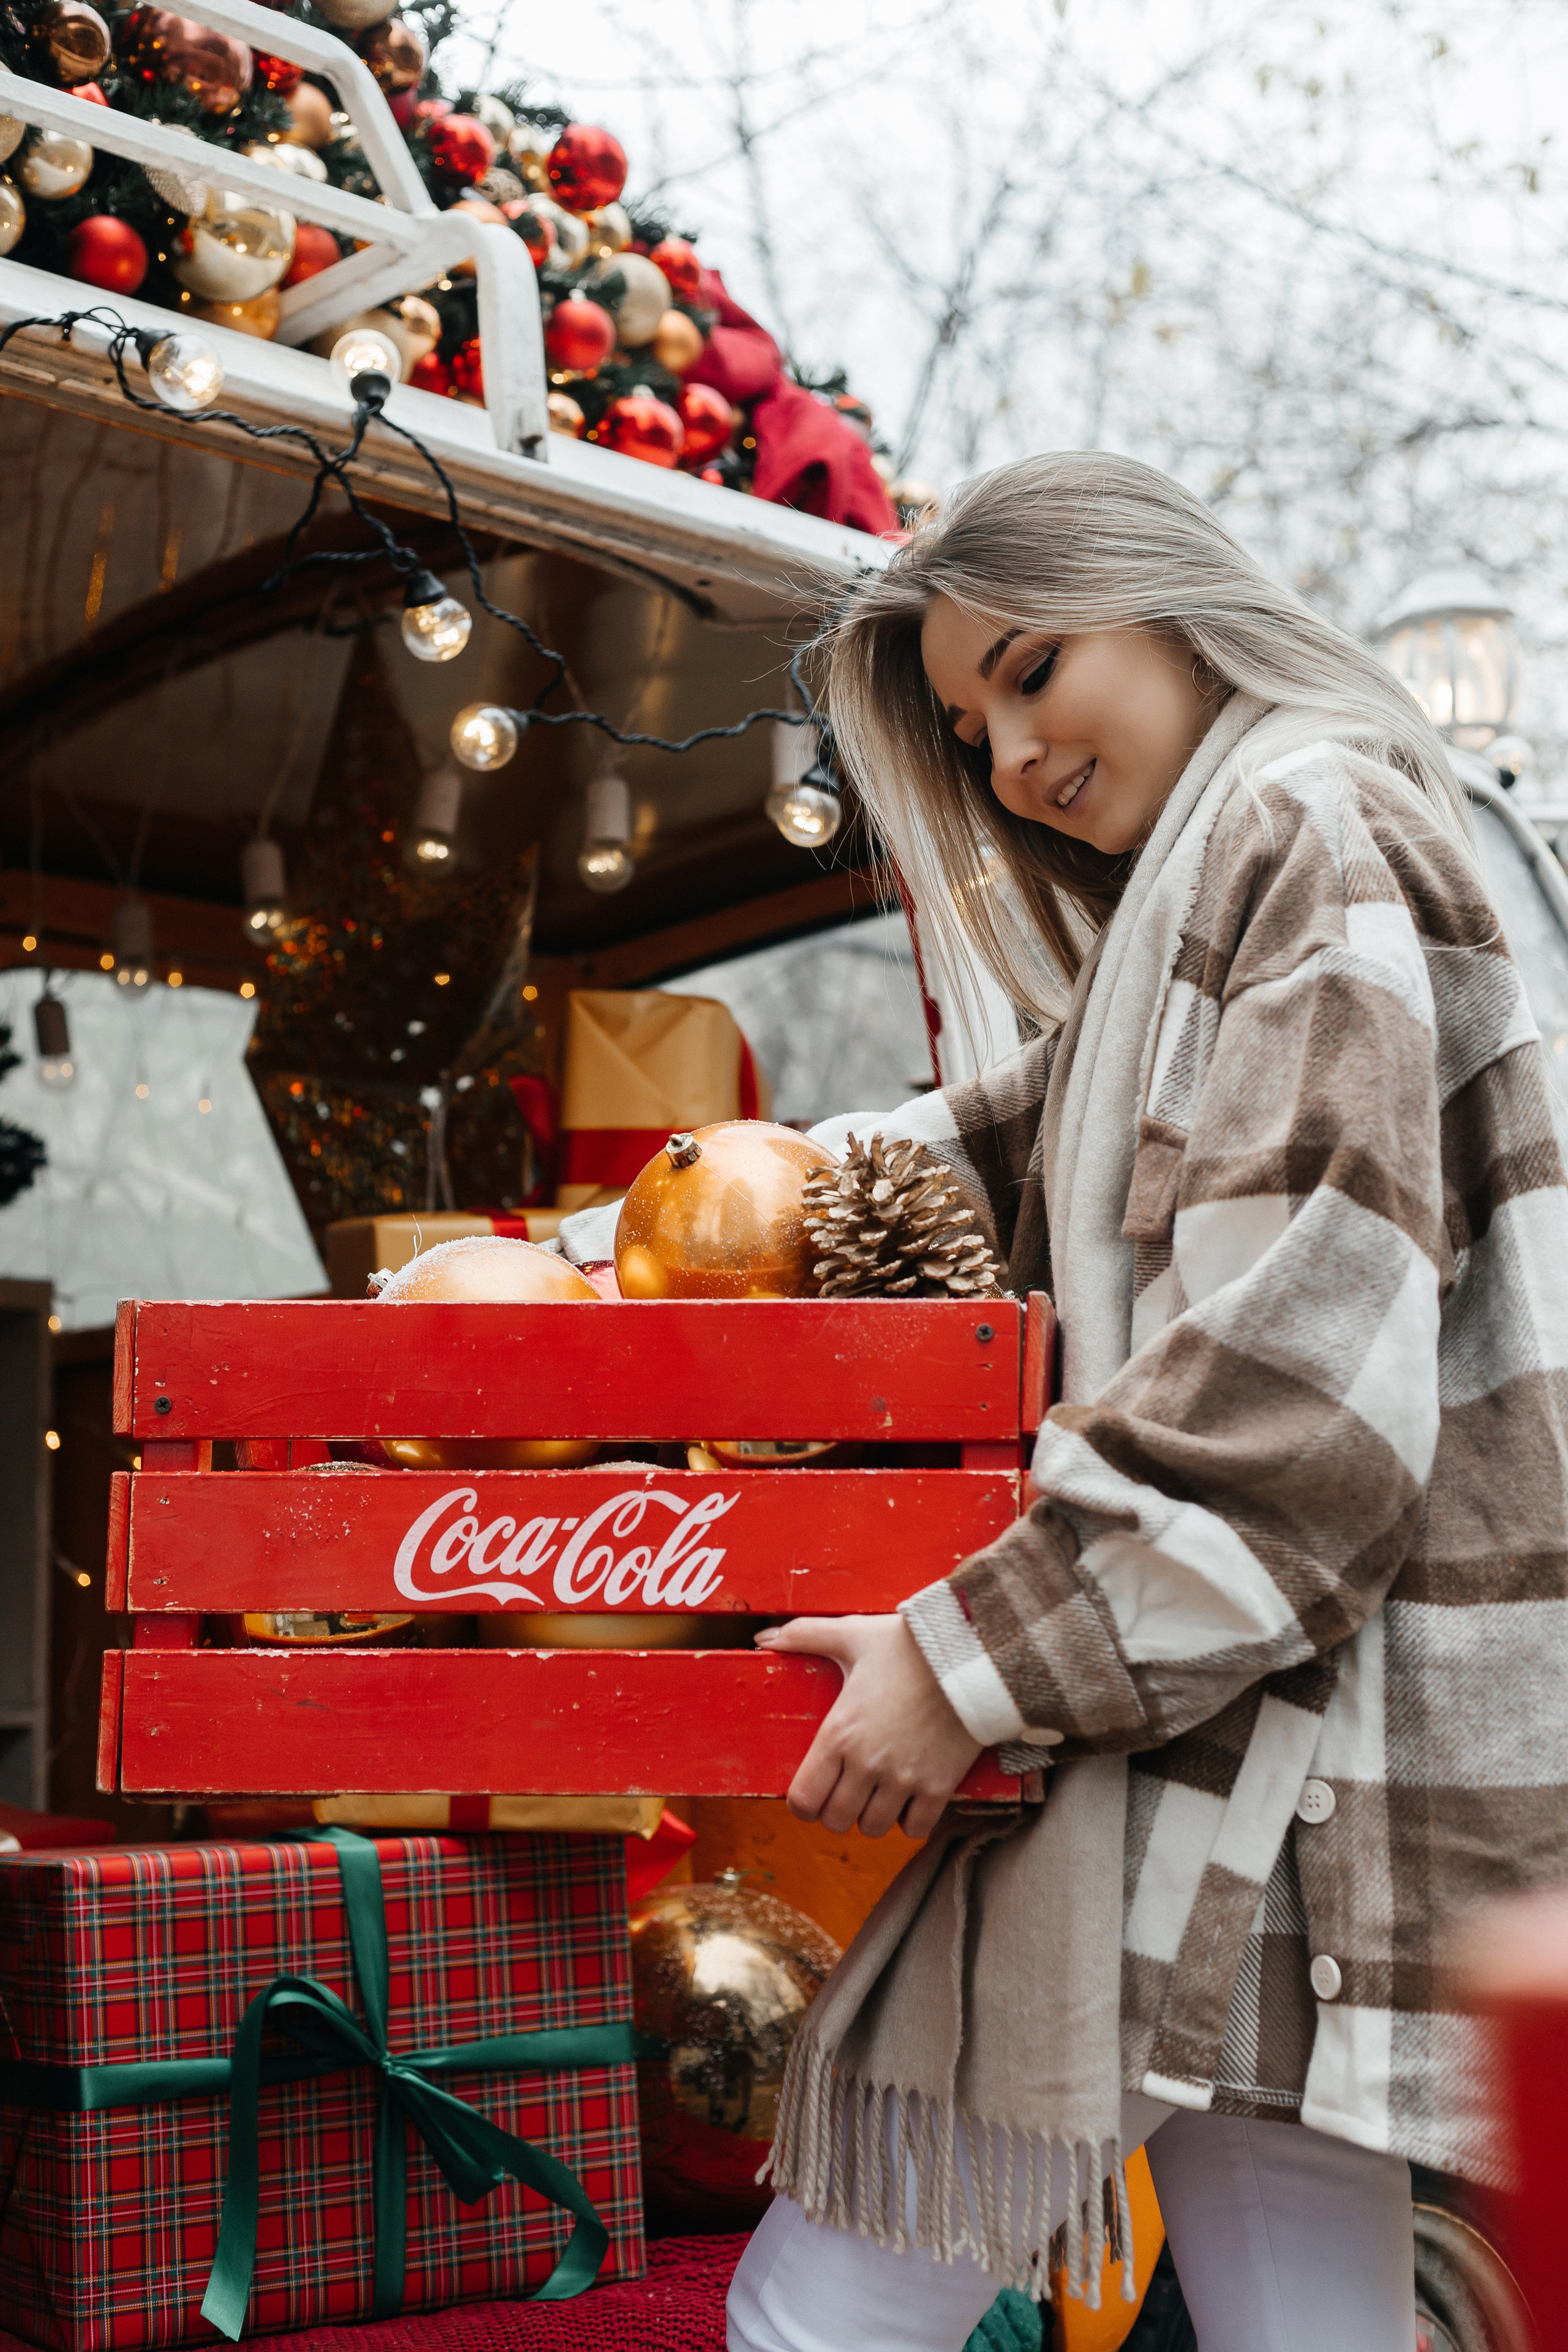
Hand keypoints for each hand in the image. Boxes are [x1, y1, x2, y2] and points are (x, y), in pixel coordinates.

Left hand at [756, 1613, 982, 1840]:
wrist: (971, 1654)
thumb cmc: (908, 1645)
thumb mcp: (852, 1634)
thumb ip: (804, 1635)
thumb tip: (763, 1638)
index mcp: (839, 1733)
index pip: (804, 1800)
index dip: (803, 1803)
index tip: (813, 1792)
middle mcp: (867, 1763)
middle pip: (835, 1821)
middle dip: (835, 1810)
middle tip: (846, 1791)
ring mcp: (904, 1779)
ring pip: (873, 1829)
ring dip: (870, 1816)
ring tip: (877, 1793)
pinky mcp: (939, 1786)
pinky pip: (915, 1828)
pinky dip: (909, 1820)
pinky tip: (909, 1798)